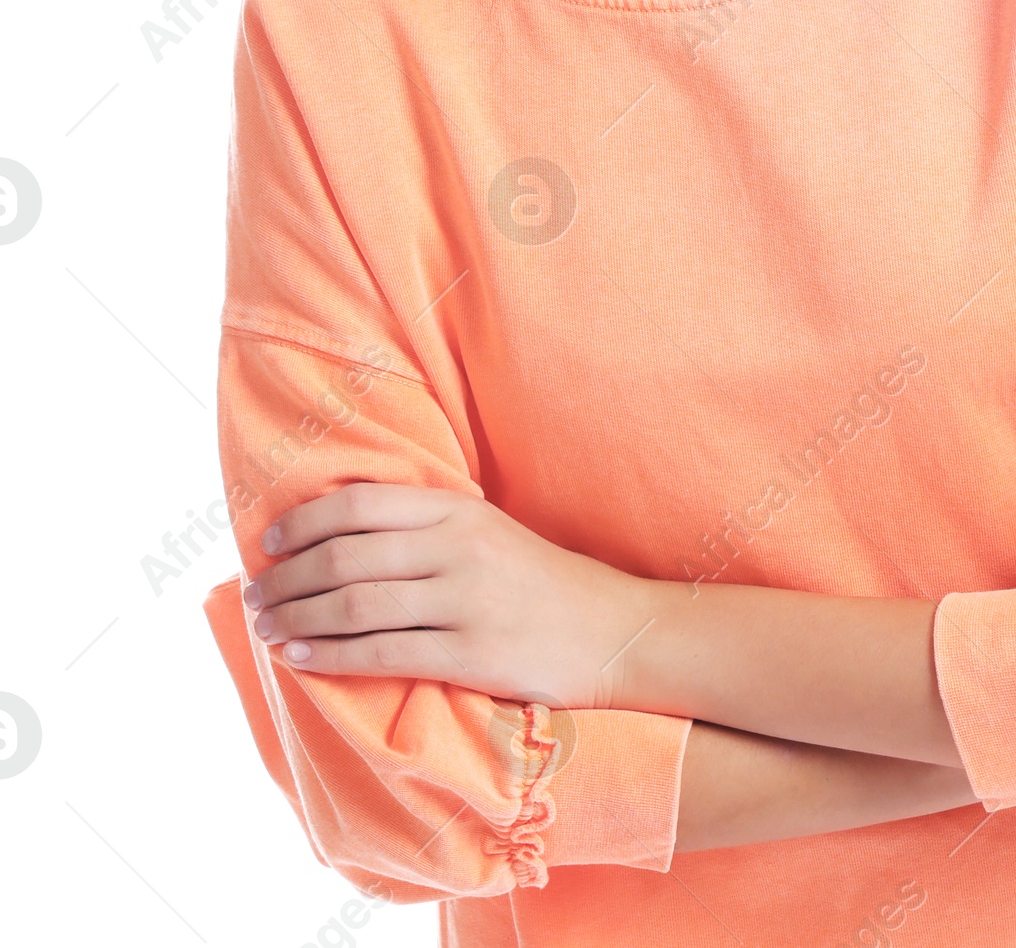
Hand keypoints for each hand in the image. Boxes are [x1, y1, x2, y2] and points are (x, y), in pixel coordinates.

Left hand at [242, 483, 654, 706]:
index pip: (361, 505)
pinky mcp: (471, 655)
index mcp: (459, 511)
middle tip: (255, 593)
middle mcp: (457, 549)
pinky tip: (300, 658)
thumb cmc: (541, 583)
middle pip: (346, 557)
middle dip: (288, 577)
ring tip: (266, 627)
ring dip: (298, 616)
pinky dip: (331, 655)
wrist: (612, 631)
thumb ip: (427, 528)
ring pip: (356, 605)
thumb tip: (342, 532)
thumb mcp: (488, 532)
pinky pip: (384, 654)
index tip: (270, 541)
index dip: (305, 522)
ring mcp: (464, 602)